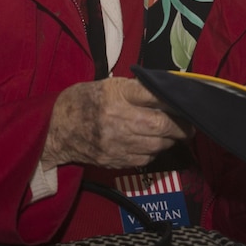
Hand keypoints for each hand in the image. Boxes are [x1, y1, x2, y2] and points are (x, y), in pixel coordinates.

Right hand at [44, 77, 191, 169]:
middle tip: (190, 126)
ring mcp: (115, 142)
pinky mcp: (113, 160)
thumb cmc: (87, 101)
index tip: (189, 104)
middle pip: (161, 125)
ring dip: (169, 140)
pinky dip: (154, 151)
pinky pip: (145, 158)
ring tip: (171, 134)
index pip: (155, 95)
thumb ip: (139, 90)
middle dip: (181, 127)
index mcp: (116, 94)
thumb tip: (171, 93)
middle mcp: (116, 118)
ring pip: (157, 145)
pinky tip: (152, 143)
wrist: (56, 128)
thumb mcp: (110, 85)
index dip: (176, 101)